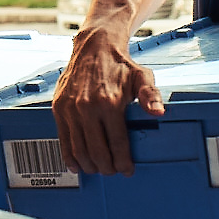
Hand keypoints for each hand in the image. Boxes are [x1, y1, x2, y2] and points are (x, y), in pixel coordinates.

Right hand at [51, 28, 165, 176]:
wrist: (94, 46)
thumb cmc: (119, 64)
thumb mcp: (142, 77)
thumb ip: (150, 96)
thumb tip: (159, 112)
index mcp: (110, 102)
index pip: (117, 143)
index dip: (123, 161)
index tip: (127, 170)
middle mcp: (87, 107)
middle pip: (97, 151)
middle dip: (107, 168)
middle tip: (113, 171)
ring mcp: (70, 109)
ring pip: (78, 149)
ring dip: (89, 165)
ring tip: (99, 169)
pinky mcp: (59, 108)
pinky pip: (63, 140)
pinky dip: (69, 157)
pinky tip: (78, 165)